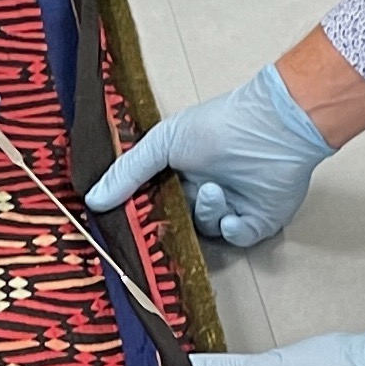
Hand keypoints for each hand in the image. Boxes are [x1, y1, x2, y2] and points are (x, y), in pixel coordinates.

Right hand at [87, 63, 330, 247]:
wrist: (272, 128)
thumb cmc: (218, 126)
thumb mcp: (163, 143)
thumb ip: (128, 172)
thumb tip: (92, 200)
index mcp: (182, 174)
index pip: (156, 204)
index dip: (143, 214)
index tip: (128, 221)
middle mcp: (205, 193)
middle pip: (179, 224)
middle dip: (172, 225)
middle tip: (167, 221)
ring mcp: (232, 208)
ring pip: (206, 230)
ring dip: (208, 213)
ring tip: (216, 190)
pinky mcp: (257, 222)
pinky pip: (237, 239)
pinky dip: (232, 230)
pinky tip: (234, 214)